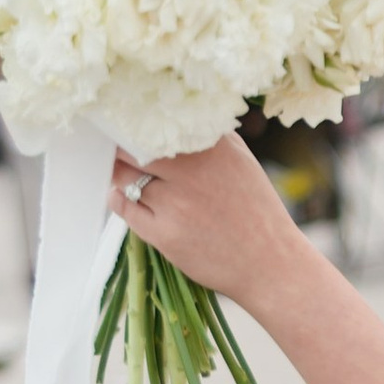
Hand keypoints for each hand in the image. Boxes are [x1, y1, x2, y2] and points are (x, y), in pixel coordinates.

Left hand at [112, 132, 305, 310]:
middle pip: (132, 148)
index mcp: (213, 149)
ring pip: (126, 178)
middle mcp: (192, 172)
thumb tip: (173, 121)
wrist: (270, 262)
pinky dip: (117, 199)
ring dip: (119, 174)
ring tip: (122, 173)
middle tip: (113, 147)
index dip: (134, 123)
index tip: (125, 124)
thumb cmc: (256, 210)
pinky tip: (122, 196)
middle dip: (119, 147)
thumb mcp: (241, 161)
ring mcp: (176, 204)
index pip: (157, 124)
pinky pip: (125, 208)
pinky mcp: (165, 234)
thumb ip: (210, 138)